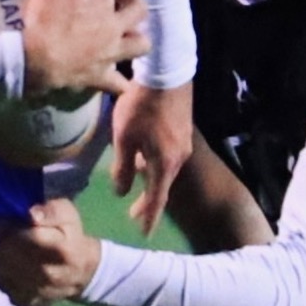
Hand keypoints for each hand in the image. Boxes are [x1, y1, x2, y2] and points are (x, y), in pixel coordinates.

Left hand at [0, 200, 99, 305]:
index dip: (15, 228)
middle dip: (5, 241)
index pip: (25, 237)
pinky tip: (11, 265)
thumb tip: (32, 215)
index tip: (16, 225)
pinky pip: (0, 282)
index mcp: (62, 250)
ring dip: (0, 256)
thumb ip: (50, 211)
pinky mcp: (24, 301)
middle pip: (8, 254)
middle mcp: (48, 274)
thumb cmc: (71, 237)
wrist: (81, 272)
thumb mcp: (67, 214)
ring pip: (0, 269)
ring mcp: (35, 291)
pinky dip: (1, 271)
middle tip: (11, 236)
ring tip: (11, 250)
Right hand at [21, 0, 149, 96]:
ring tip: (127, 34)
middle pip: (138, 10)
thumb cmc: (44, 21)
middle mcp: (112, 27)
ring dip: (136, 39)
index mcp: (101, 2)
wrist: (36, 62)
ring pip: (139, 45)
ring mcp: (109, 54)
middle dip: (133, 0)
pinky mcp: (100, 77)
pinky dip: (119, 82)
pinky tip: (117, 79)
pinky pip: (118, 84)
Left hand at [110, 79, 192, 234]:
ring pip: (166, 170)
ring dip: (152, 181)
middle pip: (164, 186)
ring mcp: (183, 144)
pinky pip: (169, 157)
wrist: (167, 72)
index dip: (149, 217)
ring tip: (138, 186)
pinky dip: (157, 165)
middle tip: (135, 215)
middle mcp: (179, 158)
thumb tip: (122, 191)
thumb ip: (122, 167)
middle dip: (149, 202)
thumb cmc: (141, 106)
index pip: (157, 199)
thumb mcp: (124, 138)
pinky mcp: (183, 131)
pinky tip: (145, 158)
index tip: (144, 233)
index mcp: (165, 163)